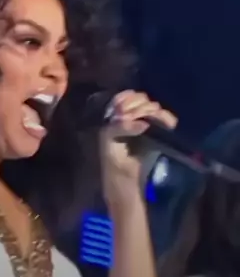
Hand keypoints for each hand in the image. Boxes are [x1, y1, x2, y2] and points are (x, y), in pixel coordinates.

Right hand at [100, 90, 176, 209]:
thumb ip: (157, 122)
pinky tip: (143, 127)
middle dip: (149, 108)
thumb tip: (170, 118)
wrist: (126, 181)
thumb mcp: (152, 136)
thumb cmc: (139, 158)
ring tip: (154, 125)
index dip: (143, 99)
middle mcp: (115, 117)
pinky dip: (131, 126)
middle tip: (162, 121)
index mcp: (125, 114)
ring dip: (143, 114)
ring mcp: (109, 126)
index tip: (157, 111)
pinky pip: (118, 125)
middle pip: (132, 100)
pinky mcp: (106, 137)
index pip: (131, 95)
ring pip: (127, 109)